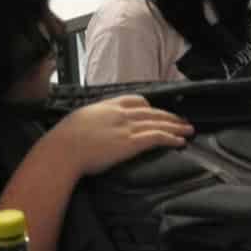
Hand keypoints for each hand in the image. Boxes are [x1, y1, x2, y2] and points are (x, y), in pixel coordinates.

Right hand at [48, 95, 192, 176]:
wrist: (63, 149)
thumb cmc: (64, 140)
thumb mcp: (79, 120)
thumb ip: (93, 120)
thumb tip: (92, 125)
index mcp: (108, 106)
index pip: (136, 100)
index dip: (150, 106)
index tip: (157, 111)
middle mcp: (120, 113)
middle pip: (153, 111)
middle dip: (170, 116)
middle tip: (183, 120)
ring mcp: (127, 127)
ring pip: (159, 123)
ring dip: (176, 127)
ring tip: (188, 130)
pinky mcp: (130, 143)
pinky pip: (157, 137)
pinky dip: (171, 138)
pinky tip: (179, 141)